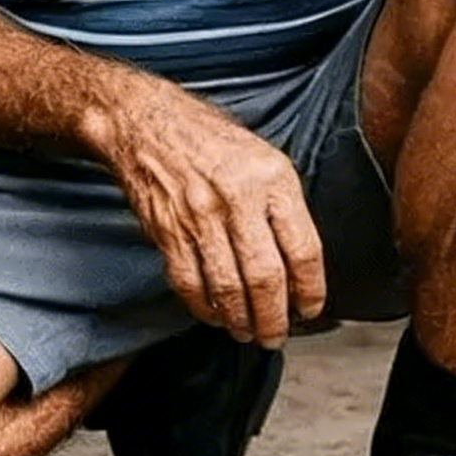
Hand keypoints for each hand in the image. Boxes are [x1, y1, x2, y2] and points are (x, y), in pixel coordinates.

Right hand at [93, 75, 326, 346]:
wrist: (145, 121)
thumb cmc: (208, 140)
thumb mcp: (262, 157)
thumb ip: (282, 208)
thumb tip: (300, 268)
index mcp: (272, 178)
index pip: (304, 251)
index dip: (311, 291)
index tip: (310, 309)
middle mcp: (237, 196)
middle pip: (266, 278)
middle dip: (274, 319)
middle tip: (275, 334)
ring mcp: (199, 214)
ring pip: (228, 288)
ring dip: (240, 322)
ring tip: (247, 332)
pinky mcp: (167, 229)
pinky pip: (189, 283)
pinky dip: (204, 309)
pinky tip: (214, 315)